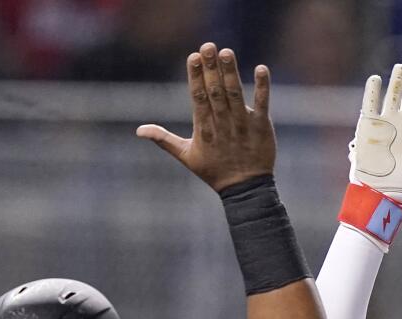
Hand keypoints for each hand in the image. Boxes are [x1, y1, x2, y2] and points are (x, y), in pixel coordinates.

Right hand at [137, 43, 274, 192]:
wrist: (245, 189)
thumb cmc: (214, 171)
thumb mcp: (186, 156)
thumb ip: (163, 139)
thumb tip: (139, 130)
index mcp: (203, 128)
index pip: (198, 98)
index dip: (195, 77)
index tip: (194, 57)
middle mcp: (222, 124)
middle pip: (215, 92)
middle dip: (211, 69)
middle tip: (208, 46)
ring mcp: (242, 124)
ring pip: (235, 95)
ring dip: (231, 73)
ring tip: (227, 52)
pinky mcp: (261, 126)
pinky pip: (262, 104)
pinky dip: (262, 88)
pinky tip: (261, 69)